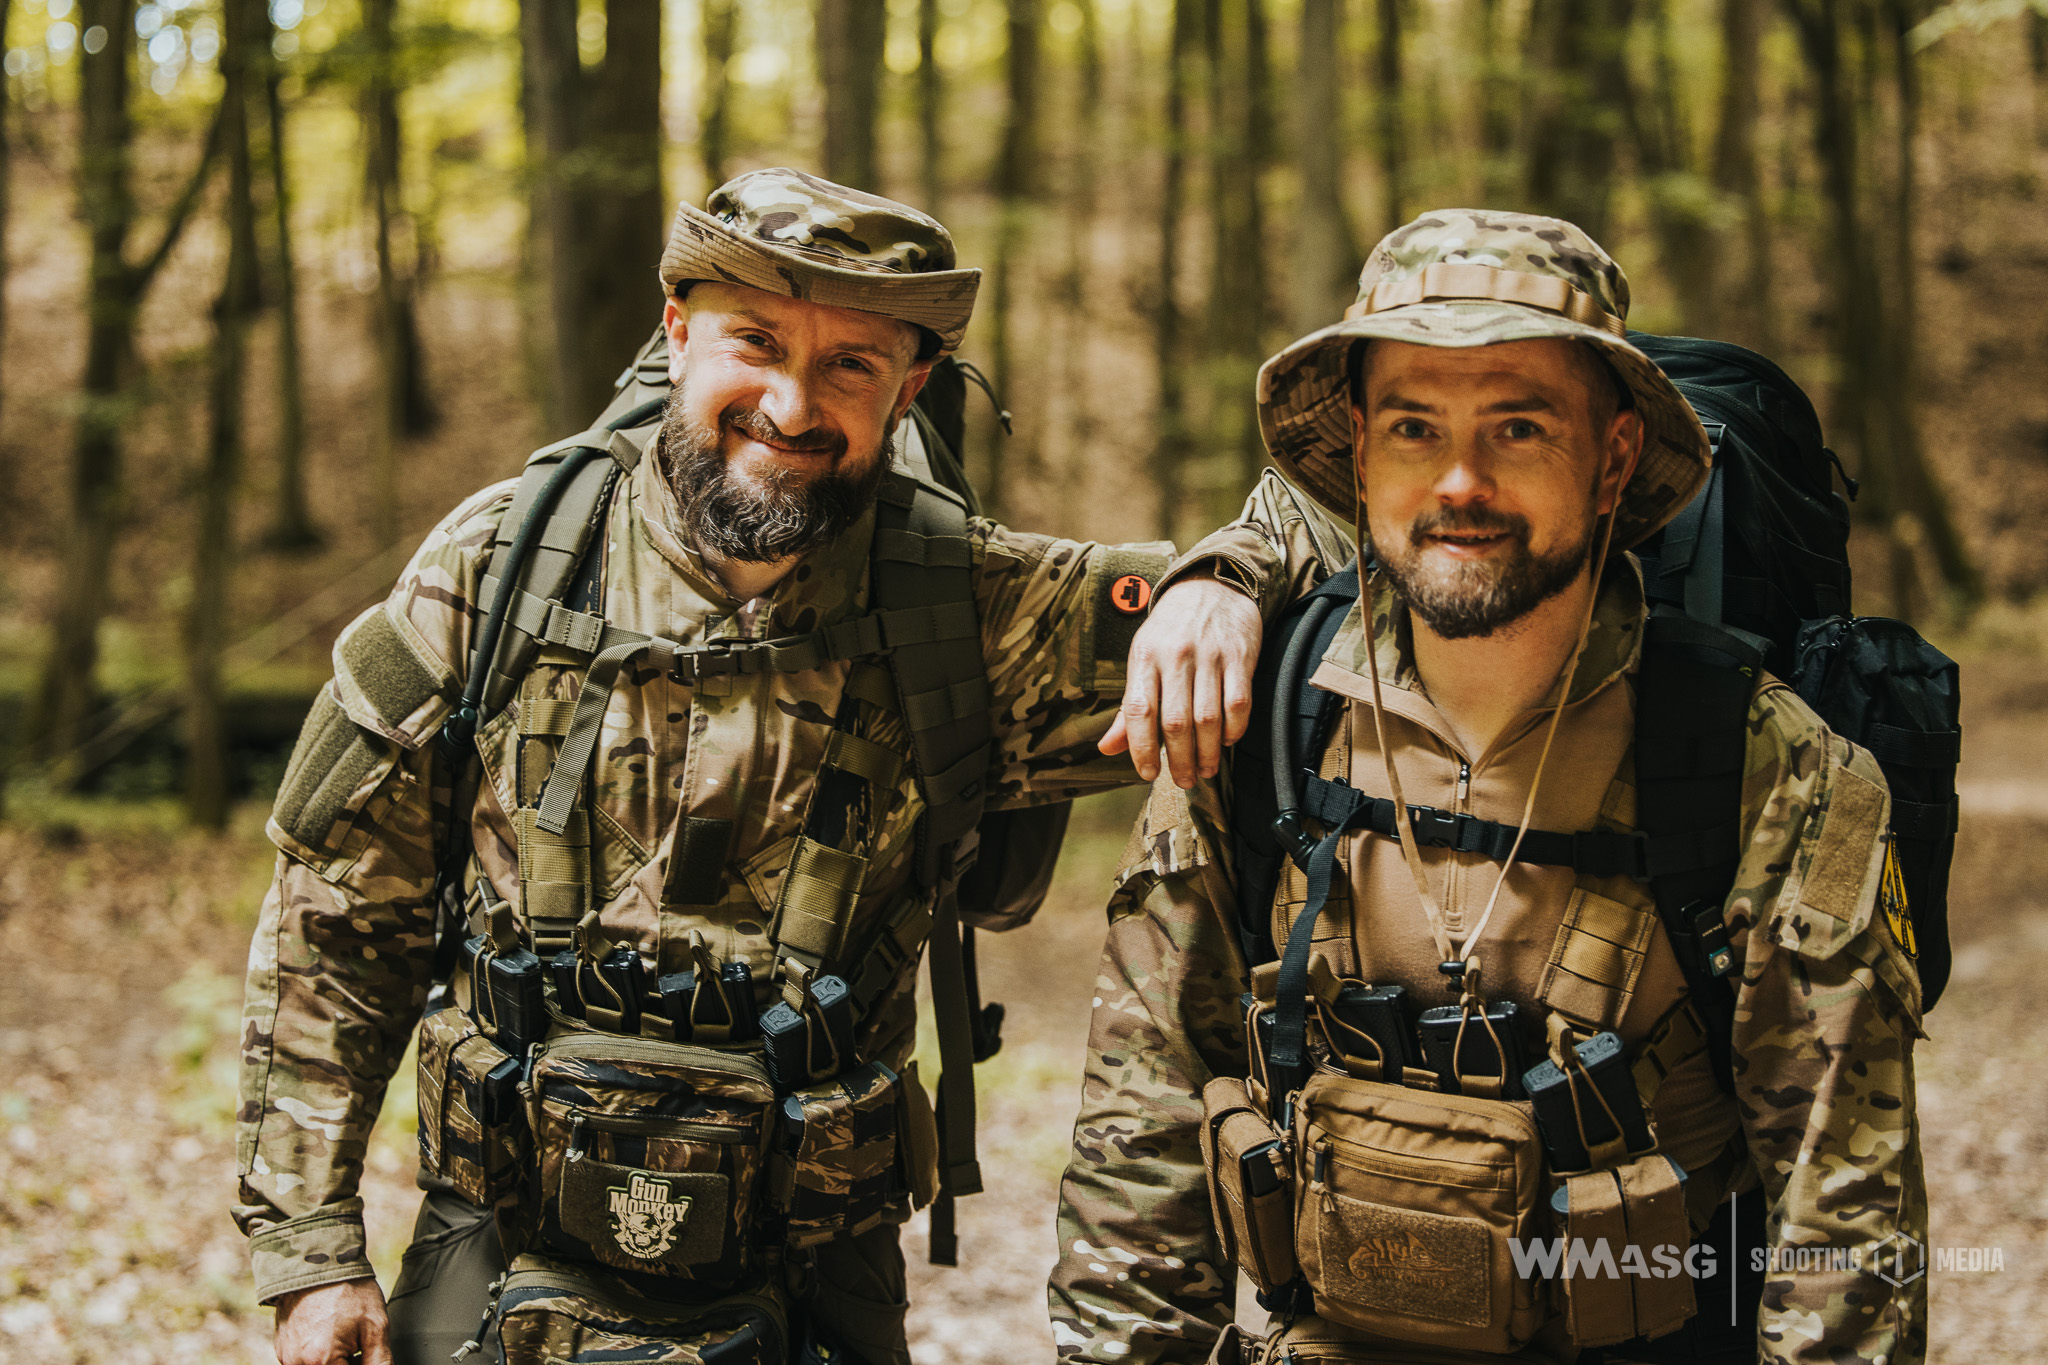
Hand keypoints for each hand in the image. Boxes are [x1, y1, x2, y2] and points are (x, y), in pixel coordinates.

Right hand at [273, 1278, 392, 1364]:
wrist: (319, 1261)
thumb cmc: (350, 1291)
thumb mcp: (376, 1326)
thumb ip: (379, 1363)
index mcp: (320, 1360)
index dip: (361, 1364)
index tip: (364, 1350)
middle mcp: (296, 1363)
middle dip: (346, 1363)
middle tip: (356, 1342)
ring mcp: (285, 1355)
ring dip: (332, 1360)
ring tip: (343, 1333)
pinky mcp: (280, 1347)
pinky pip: (302, 1360)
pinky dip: (317, 1353)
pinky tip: (328, 1331)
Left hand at [1101, 574, 1260, 787]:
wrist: (1212, 585)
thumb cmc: (1171, 630)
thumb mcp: (1143, 658)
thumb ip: (1130, 705)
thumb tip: (1107, 748)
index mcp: (1144, 656)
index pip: (1138, 710)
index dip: (1140, 747)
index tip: (1147, 773)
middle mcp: (1175, 655)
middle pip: (1176, 721)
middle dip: (1179, 759)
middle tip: (1183, 781)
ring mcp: (1210, 655)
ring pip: (1208, 717)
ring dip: (1207, 752)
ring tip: (1205, 770)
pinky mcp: (1240, 655)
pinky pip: (1238, 702)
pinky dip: (1234, 728)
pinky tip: (1227, 741)